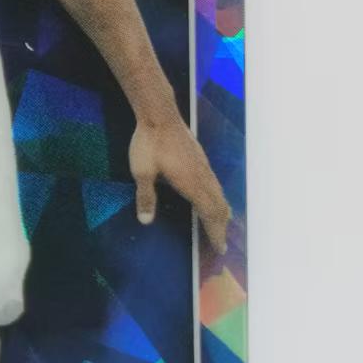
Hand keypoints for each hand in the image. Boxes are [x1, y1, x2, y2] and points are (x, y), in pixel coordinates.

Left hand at [129, 116, 230, 253]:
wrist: (159, 113)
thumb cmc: (149, 143)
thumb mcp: (142, 171)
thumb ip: (145, 196)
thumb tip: (146, 221)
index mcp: (191, 183)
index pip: (209, 213)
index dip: (215, 232)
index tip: (219, 248)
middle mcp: (203, 176)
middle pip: (219, 206)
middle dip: (221, 227)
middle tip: (221, 245)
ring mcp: (204, 166)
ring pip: (219, 194)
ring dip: (221, 212)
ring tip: (221, 226)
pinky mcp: (200, 158)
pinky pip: (215, 184)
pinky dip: (217, 198)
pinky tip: (211, 198)